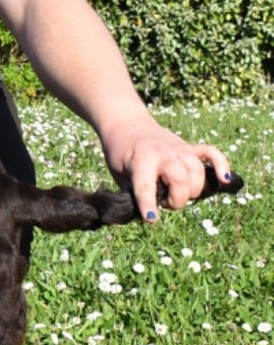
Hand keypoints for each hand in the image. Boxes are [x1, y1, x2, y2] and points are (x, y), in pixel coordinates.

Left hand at [100, 115, 232, 221]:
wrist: (127, 126)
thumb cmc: (121, 156)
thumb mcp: (119, 177)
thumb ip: (133, 196)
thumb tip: (148, 218)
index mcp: (140, 161)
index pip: (146, 186)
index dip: (149, 204)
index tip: (151, 218)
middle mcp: (163, 153)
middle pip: (181, 180)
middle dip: (176, 200)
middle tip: (164, 201)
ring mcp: (179, 148)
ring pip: (197, 172)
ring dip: (192, 190)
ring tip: (178, 193)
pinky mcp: (190, 146)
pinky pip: (212, 153)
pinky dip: (222, 166)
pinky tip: (225, 180)